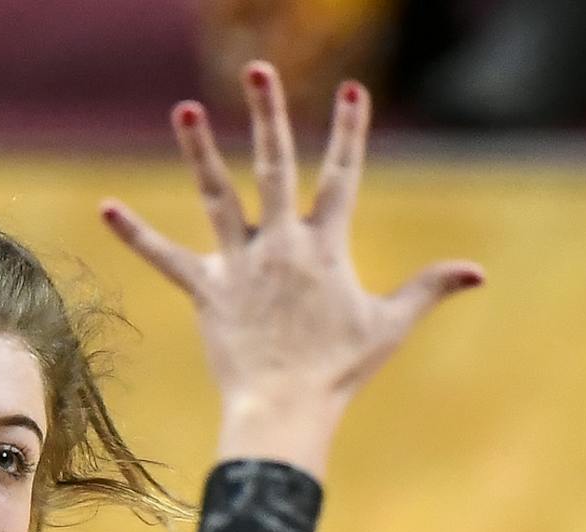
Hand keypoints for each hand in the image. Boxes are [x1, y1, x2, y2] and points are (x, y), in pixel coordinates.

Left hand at [100, 61, 483, 476]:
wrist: (285, 410)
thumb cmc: (339, 372)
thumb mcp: (389, 326)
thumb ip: (429, 289)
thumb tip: (479, 273)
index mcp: (324, 247)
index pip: (341, 176)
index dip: (349, 132)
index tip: (353, 90)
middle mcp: (280, 245)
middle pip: (275, 165)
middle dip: (270, 113)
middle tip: (259, 68)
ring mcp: (239, 265)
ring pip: (217, 196)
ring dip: (200, 151)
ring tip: (186, 109)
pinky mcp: (205, 291)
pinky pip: (165, 259)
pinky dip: (135, 235)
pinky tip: (106, 207)